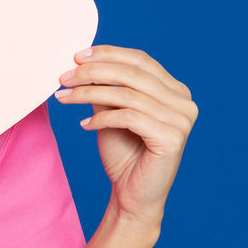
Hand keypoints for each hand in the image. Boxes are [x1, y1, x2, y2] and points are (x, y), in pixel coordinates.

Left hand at [54, 44, 197, 230]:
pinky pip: (129, 117)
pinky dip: (101, 118)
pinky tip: (84, 125)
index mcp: (174, 91)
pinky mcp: (173, 139)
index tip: (76, 56)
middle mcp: (184, 102)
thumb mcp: (110, 110)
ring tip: (64, 97)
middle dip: (92, 72)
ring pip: (127, 94)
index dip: (107, 54)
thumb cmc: (123, 151)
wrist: (132, 194)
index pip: (140, 60)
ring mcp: (182, 121)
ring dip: (89, 93)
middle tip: (63, 78)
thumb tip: (81, 61)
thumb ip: (105, 86)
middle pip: (132, 74)